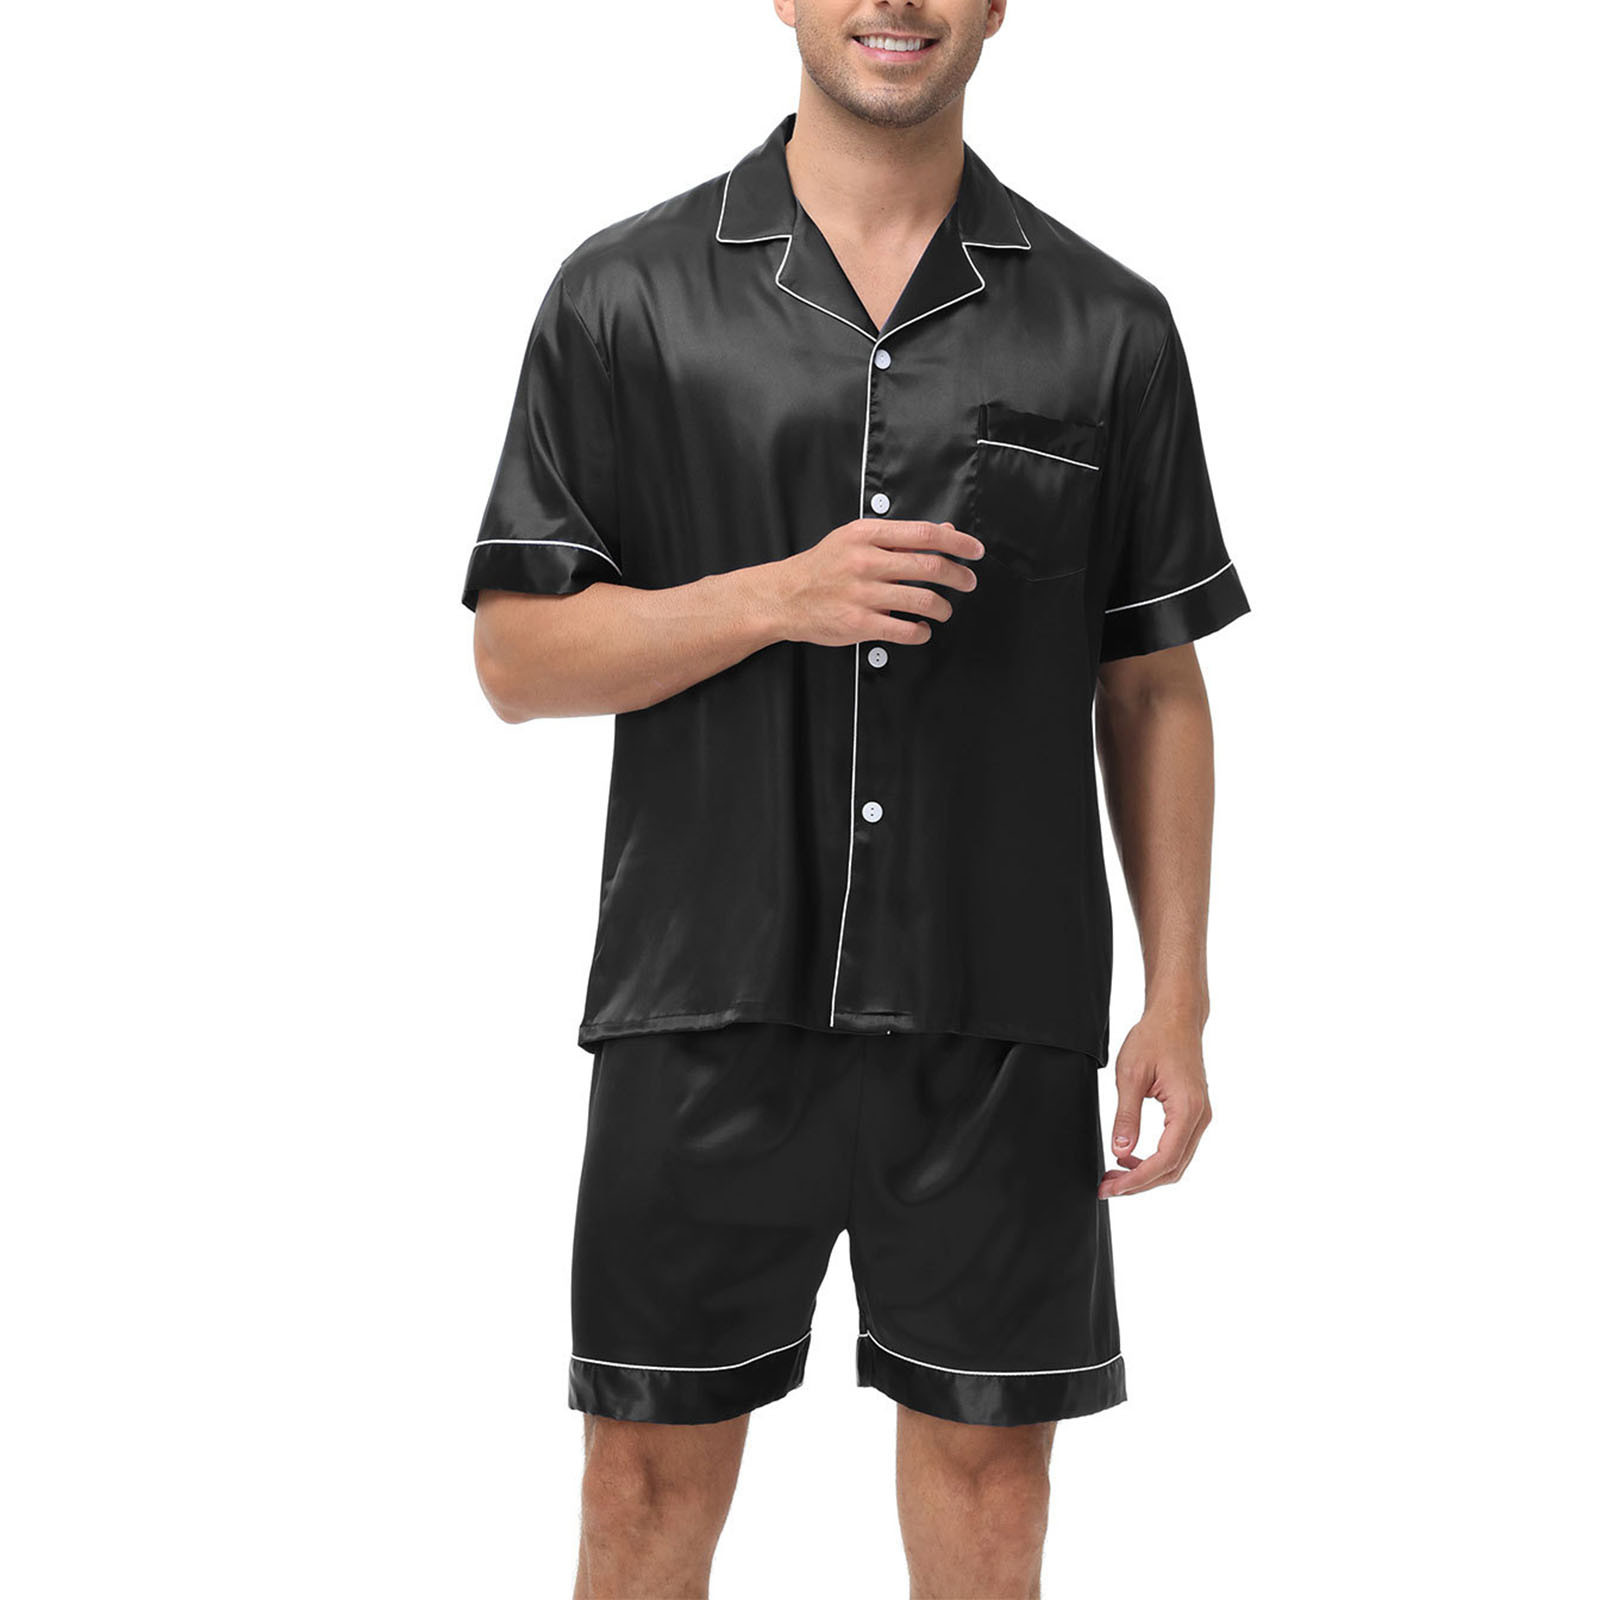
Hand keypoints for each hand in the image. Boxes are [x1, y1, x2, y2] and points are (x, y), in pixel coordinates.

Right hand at [765, 518, 982, 646]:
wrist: (784, 596)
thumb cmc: (822, 567)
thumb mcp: (855, 539)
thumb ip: (899, 536)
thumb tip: (943, 529)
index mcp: (866, 535)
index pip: (924, 534)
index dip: (957, 542)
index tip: (974, 551)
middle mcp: (865, 562)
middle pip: (929, 567)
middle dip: (958, 577)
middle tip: (968, 583)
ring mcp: (861, 594)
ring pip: (922, 601)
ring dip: (942, 608)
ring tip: (944, 610)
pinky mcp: (858, 624)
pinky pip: (904, 630)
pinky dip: (921, 632)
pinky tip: (921, 630)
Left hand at [1098, 1012, 1212, 1198]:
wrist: (1176, 1017)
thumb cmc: (1155, 1038)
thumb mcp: (1130, 1076)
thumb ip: (1127, 1116)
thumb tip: (1120, 1150)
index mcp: (1188, 1109)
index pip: (1165, 1160)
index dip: (1136, 1180)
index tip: (1111, 1187)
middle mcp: (1200, 1117)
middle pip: (1173, 1169)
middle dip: (1139, 1183)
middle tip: (1107, 1186)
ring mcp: (1200, 1117)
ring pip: (1177, 1162)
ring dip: (1147, 1174)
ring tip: (1114, 1174)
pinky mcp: (1193, 1114)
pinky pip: (1177, 1148)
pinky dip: (1155, 1160)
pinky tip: (1129, 1157)